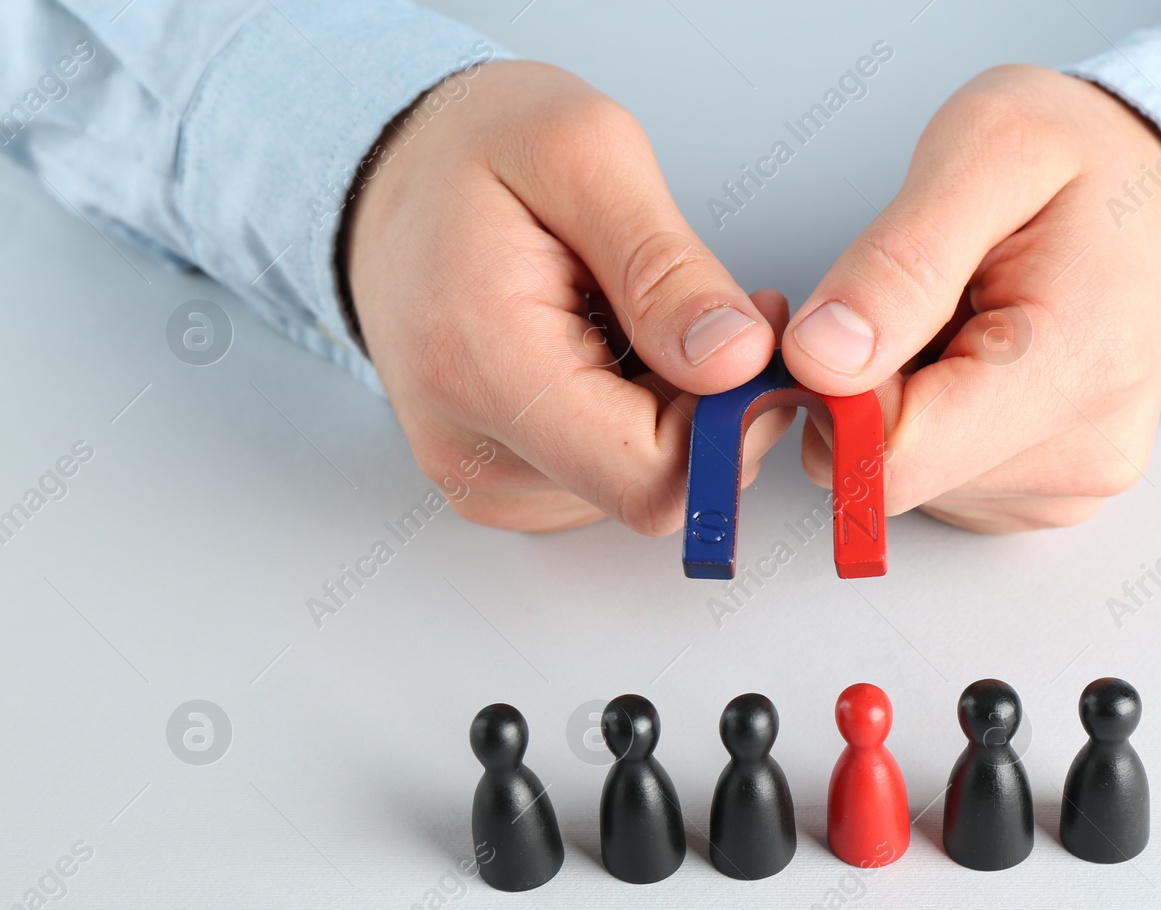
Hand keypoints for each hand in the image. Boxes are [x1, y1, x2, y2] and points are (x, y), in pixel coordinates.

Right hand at [346, 61, 791, 532]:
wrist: (391, 177)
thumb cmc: (474, 152)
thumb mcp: (585, 153)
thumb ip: (666, 268)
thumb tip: (735, 361)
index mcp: (483, 367)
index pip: (651, 477)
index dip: (731, 420)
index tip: (750, 336)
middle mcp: (472, 448)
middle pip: (654, 487)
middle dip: (712, 406)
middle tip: (715, 309)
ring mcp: (483, 477)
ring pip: (641, 486)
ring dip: (678, 409)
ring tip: (644, 316)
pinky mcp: (501, 484)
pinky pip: (610, 481)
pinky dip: (642, 420)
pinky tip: (618, 352)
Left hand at [781, 66, 1160, 532]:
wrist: (1157, 197)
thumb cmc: (1082, 160)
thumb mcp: (988, 149)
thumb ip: (899, 261)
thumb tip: (821, 359)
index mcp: (1078, 372)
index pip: (895, 455)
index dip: (833, 386)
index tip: (837, 310)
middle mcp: (1081, 457)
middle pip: (890, 472)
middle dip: (863, 387)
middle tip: (906, 297)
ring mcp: (1064, 489)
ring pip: (900, 479)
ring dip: (894, 397)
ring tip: (954, 317)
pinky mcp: (1040, 498)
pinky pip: (931, 478)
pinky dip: (922, 417)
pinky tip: (966, 355)